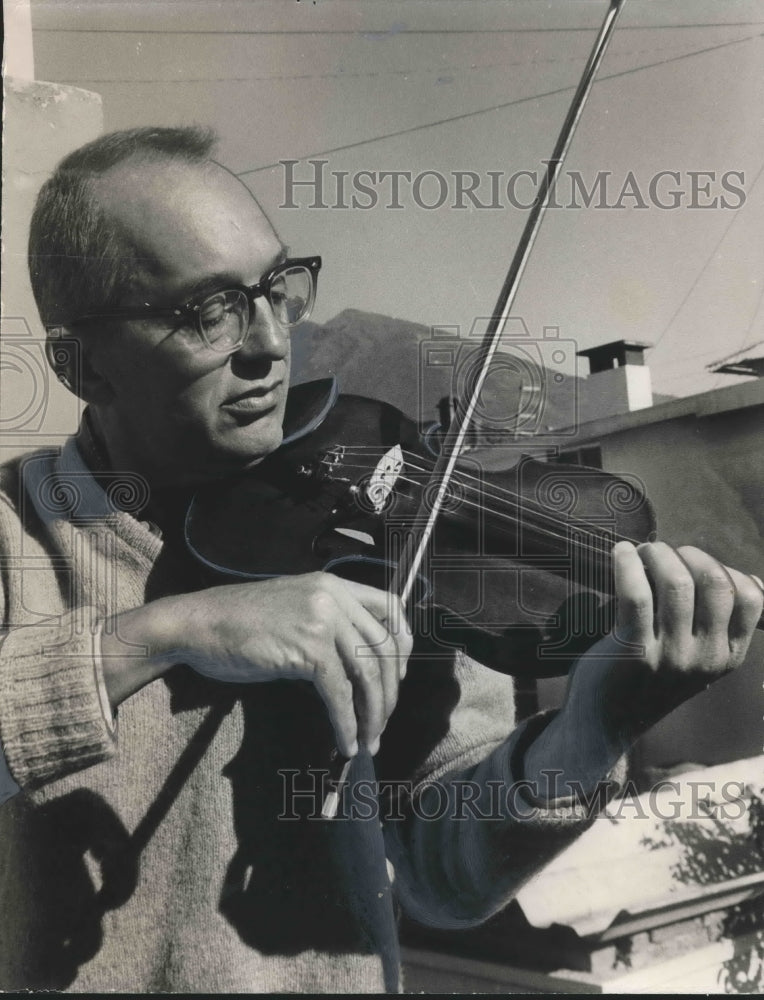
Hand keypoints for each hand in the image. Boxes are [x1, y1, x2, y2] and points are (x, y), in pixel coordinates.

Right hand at [162, 572, 411, 756]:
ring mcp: (321, 620)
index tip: (397, 676)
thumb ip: (331, 624)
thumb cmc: (241, 623)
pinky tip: (345, 742)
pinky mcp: (306, 649)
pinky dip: (346, 723)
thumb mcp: (296, 609)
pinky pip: (339, 694)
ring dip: (373, 714)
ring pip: (367, 674)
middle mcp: (334, 597)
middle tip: (382, 723)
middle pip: (384, 648)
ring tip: (369, 740)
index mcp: (335, 585)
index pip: (392, 608)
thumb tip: (362, 667)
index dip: (403, 646)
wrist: (198, 624)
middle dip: (389, 692)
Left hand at [524, 540, 761, 797]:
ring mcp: (671, 657)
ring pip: (676, 583)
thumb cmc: (649, 677)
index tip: (693, 562)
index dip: (722, 567)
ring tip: (640, 552)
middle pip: (715, 582)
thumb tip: (745, 575)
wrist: (605, 721)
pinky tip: (620, 553)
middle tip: (661, 551)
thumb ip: (717, 623)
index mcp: (728, 657)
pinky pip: (636, 594)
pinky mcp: (634, 651)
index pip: (751, 597)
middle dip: (688, 554)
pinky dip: (627, 564)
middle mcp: (706, 658)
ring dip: (656, 554)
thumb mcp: (697, 657)